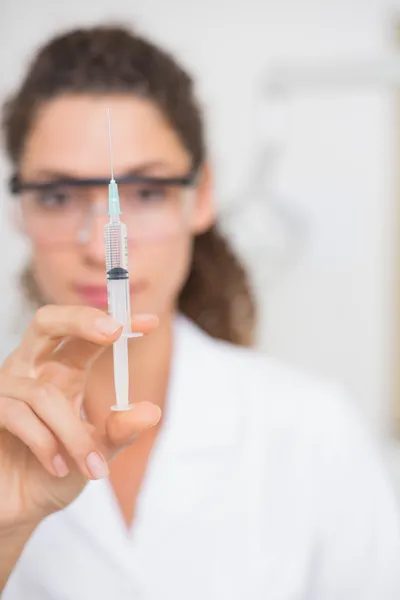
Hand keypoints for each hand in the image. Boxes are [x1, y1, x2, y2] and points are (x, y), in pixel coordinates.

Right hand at [0, 306, 160, 529]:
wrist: (20, 509)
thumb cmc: (55, 474)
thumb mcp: (97, 452)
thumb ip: (120, 431)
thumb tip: (152, 411)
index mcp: (61, 372)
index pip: (87, 337)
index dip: (115, 321)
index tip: (151, 321)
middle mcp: (32, 371)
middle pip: (46, 322)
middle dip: (80, 320)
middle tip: (112, 331)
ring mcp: (6, 390)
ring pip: (43, 395)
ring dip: (73, 435)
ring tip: (92, 467)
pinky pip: (18, 416)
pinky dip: (46, 444)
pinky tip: (59, 467)